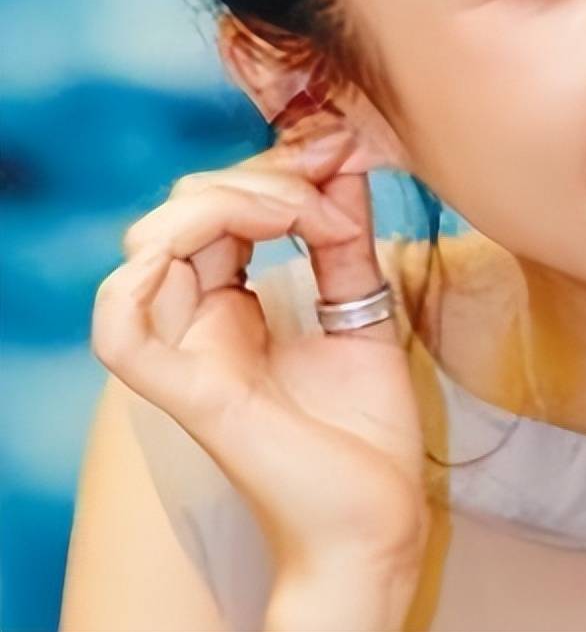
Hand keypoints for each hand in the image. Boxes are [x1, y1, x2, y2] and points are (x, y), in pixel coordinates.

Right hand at [91, 111, 427, 576]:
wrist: (380, 524)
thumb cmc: (366, 432)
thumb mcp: (363, 306)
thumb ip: (344, 235)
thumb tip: (342, 154)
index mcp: (233, 307)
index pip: (220, 206)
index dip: (276, 164)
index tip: (343, 144)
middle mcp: (202, 327)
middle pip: (189, 210)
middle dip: (265, 173)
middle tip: (335, 172)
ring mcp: (192, 357)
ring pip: (157, 245)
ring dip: (232, 201)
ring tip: (307, 213)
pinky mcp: (195, 393)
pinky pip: (123, 333)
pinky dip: (138, 278)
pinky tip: (212, 240)